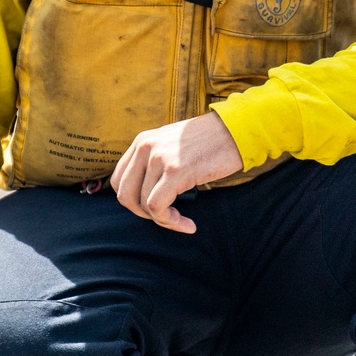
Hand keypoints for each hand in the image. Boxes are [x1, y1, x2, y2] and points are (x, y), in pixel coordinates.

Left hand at [110, 112, 242, 232]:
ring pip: (143, 204)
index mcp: (142, 141)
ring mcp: (158, 158)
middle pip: (124, 195)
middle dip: (143, 214)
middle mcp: (145, 147)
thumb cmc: (210, 143)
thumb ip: (155, 162)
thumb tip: (144, 197)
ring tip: (182, 221)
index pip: (119, 180)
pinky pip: (157, 207)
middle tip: (167, 218)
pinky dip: (170, 221)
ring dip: (163, 220)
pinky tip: (187, 224)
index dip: (134, 201)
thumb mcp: (173, 146)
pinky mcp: (174, 171)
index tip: (156, 208)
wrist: (236, 131)